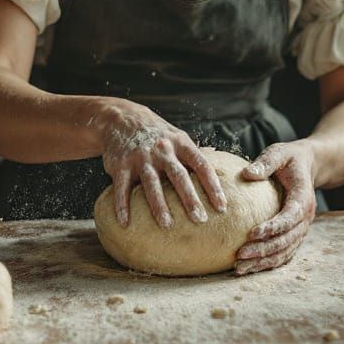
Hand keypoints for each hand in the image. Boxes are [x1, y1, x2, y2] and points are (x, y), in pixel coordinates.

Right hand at [95, 97, 227, 230]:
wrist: (122, 118)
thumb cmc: (156, 133)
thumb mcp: (176, 136)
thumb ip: (193, 155)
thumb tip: (217, 173)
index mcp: (180, 143)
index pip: (201, 165)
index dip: (213, 186)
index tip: (222, 207)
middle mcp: (162, 149)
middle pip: (179, 175)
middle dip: (190, 198)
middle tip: (200, 219)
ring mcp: (141, 157)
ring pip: (152, 183)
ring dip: (159, 205)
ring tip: (167, 225)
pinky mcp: (121, 164)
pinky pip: (122, 187)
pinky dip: (122, 205)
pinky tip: (125, 222)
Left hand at [234, 141, 316, 275]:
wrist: (309, 165)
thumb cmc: (290, 159)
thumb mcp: (279, 153)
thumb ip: (265, 163)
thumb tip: (247, 173)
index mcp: (303, 198)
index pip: (290, 217)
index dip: (273, 227)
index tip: (252, 233)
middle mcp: (305, 218)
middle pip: (286, 240)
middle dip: (263, 250)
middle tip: (240, 255)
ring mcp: (301, 229)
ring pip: (284, 251)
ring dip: (263, 262)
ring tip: (240, 268)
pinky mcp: (294, 235)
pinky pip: (283, 253)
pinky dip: (268, 263)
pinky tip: (249, 267)